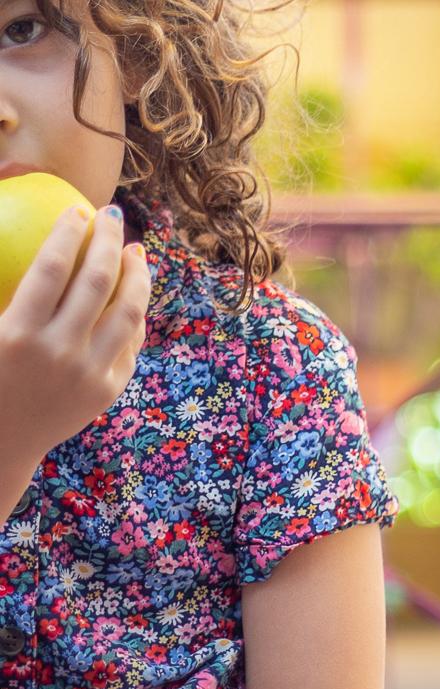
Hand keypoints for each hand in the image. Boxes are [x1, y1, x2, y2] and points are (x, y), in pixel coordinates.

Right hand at [0, 203, 150, 468]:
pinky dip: (135, 315)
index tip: (78, 208)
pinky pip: (130, 344)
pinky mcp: (108, 391)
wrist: (1, 441)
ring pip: (128, 314)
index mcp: (19, 333)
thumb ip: (1, 286)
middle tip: (114, 217)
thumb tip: (16, 236)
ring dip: (137, 277)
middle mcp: (60, 352)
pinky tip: (134, 295)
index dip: (69, 232)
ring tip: (137, 253)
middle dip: (110, 242)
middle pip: (98, 283)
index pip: (53, 268)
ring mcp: (90, 374)